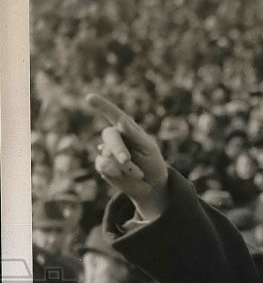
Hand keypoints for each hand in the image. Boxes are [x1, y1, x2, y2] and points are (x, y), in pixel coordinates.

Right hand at [87, 93, 168, 219]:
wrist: (151, 185)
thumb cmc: (152, 162)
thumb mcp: (148, 148)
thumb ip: (135, 134)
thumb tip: (121, 121)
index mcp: (127, 129)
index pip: (114, 115)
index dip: (102, 106)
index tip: (90, 97)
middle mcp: (115, 138)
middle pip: (109, 136)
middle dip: (118, 149)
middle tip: (126, 161)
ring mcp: (106, 151)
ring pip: (107, 154)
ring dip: (125, 167)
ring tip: (139, 174)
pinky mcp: (102, 165)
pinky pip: (103, 165)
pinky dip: (116, 173)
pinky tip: (124, 176)